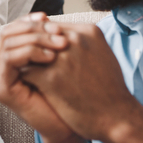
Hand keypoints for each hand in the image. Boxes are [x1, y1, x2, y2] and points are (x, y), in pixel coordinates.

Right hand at [0, 13, 82, 142]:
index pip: (14, 29)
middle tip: (58, 31)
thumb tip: (52, 19)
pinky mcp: (1, 89)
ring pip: (8, 42)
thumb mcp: (58, 62)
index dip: (30, 20)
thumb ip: (49, 43)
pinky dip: (29, 52)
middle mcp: (2, 67)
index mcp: (13, 58)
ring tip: (60, 44)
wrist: (70, 126)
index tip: (49, 18)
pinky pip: (9, 59)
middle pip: (8, 32)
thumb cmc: (70, 95)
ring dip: (35, 39)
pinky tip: (51, 57)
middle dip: (34, 28)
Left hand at [22, 24, 142, 142]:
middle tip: (25, 59)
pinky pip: (27, 69)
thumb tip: (61, 36)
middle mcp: (75, 40)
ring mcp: (62, 58)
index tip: (39, 50)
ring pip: (30, 50)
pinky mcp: (52, 77)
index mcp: (88, 31)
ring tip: (24, 69)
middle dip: (31, 46)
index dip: (43, 38)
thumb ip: (83, 42)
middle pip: (40, 34)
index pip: (53, 25)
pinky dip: (25, 76)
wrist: (117, 117)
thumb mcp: (102, 53)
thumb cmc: (110, 88)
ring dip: (26, 60)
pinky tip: (27, 83)